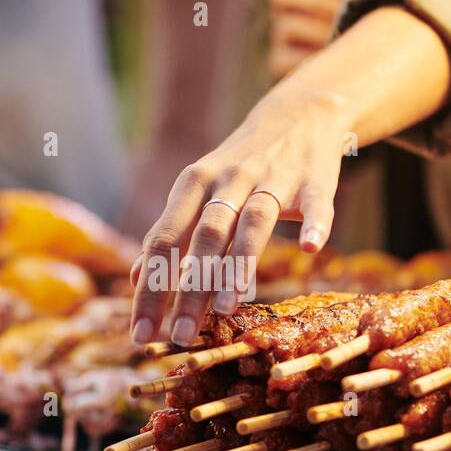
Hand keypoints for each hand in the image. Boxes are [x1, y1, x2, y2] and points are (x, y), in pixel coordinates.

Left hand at [129, 92, 349, 345]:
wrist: (299, 114)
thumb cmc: (241, 167)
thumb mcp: (198, 191)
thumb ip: (170, 233)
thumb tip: (134, 277)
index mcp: (193, 184)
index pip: (163, 240)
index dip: (149, 289)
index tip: (140, 334)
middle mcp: (229, 179)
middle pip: (205, 236)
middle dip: (189, 288)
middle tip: (180, 335)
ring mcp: (273, 178)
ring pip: (253, 221)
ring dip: (239, 264)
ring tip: (226, 307)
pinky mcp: (314, 181)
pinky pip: (315, 205)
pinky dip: (314, 225)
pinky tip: (311, 249)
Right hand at [267, 0, 364, 79]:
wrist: (356, 56)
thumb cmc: (358, 13)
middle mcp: (282, 4)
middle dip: (316, 0)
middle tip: (342, 13)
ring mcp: (279, 33)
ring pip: (288, 25)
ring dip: (319, 30)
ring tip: (345, 36)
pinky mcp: (280, 60)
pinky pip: (288, 56)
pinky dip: (312, 56)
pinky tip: (333, 55)